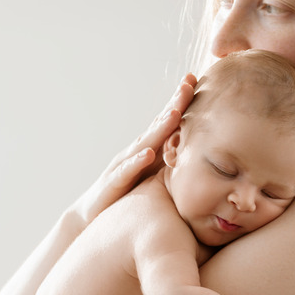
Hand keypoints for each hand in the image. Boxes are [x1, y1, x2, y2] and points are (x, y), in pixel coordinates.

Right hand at [71, 73, 196, 224]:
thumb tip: (202, 152)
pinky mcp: (115, 183)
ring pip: (145, 143)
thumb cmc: (128, 192)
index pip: (166, 120)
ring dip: (160, 128)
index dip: (180, 101)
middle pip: (158, 124)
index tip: (194, 80)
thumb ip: (172, 160)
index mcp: (149, 147)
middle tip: (188, 85)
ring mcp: (125, 164)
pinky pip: (128, 171)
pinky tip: (148, 154)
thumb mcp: (156, 174)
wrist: (92, 213)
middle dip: (174, 104)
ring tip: (175, 114)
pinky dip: (138, 161)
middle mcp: (137, 150)